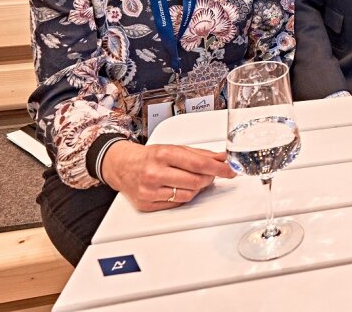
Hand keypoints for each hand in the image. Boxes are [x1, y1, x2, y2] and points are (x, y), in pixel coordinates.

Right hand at [101, 140, 235, 211]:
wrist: (121, 166)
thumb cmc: (149, 156)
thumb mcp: (173, 148)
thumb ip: (199, 154)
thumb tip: (222, 158)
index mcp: (163, 154)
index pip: (198, 163)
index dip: (218, 168)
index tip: (230, 170)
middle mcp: (154, 172)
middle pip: (195, 181)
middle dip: (209, 178)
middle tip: (212, 174)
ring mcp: (149, 190)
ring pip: (188, 194)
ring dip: (198, 188)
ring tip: (195, 180)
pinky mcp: (146, 204)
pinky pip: (176, 203)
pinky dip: (184, 196)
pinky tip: (182, 188)